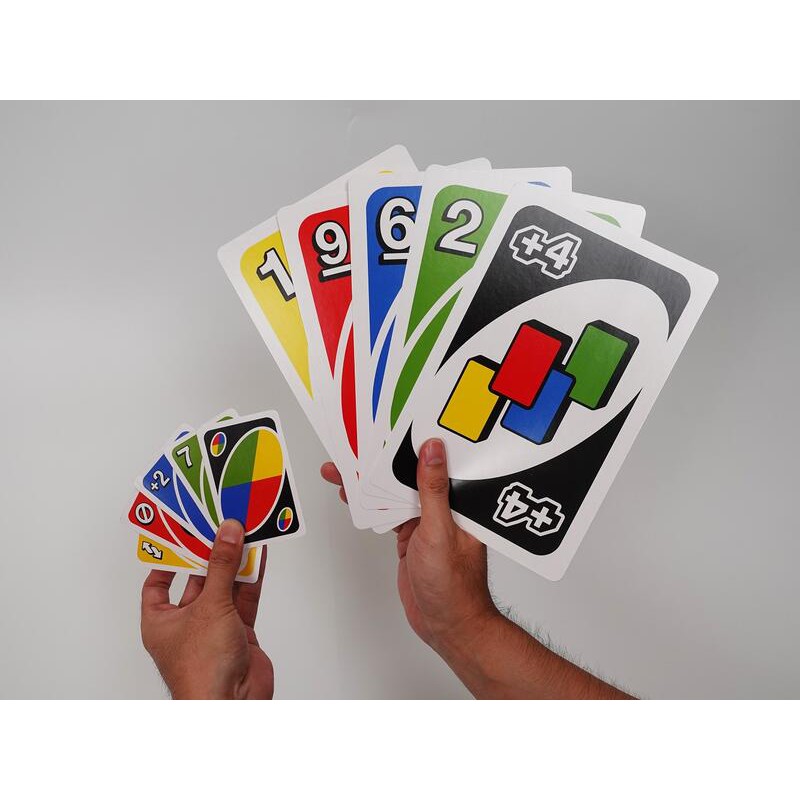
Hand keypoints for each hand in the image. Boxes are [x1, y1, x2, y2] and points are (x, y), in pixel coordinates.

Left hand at [140, 520, 273, 699]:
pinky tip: (258, 555)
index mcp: (161, 622)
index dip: (168, 560)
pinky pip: (245, 598)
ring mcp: (215, 628)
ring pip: (225, 586)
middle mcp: (187, 624)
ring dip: (234, 563)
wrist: (232, 704)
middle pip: (198, 580)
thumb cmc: (201, 669)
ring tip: (243, 533)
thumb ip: (221, 566)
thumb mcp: (209, 606)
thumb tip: (227, 533)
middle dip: (210, 555)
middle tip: (218, 526)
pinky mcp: (240, 633)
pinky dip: (252, 577)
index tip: (181, 535)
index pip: (157, 585)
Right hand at [321, 438, 497, 653]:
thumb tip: (433, 450)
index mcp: (460, 499)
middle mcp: (444, 506)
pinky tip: (352, 493)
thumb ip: (432, 490)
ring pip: (394, 492)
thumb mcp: (440, 531)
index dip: (415, 441)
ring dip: (369, 481)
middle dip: (382, 460)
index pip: (437, 461)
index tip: (391, 425)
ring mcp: (425, 520)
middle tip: (355, 445)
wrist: (446, 625)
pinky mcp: (410, 535)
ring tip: (342, 467)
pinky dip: (368, 504)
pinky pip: (387, 512)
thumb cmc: (454, 585)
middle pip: (409, 474)